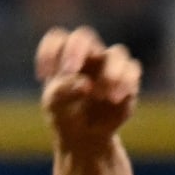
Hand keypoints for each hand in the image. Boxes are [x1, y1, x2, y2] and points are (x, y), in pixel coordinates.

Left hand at [35, 25, 140, 149]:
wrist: (84, 137)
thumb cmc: (64, 114)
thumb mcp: (55, 107)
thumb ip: (63, 93)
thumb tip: (87, 85)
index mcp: (64, 56)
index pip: (57, 40)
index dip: (49, 52)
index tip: (42, 75)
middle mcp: (88, 55)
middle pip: (84, 37)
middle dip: (76, 50)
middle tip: (69, 70)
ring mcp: (110, 66)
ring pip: (117, 53)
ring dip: (110, 72)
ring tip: (101, 96)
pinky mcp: (128, 81)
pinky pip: (132, 71)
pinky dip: (125, 82)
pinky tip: (114, 99)